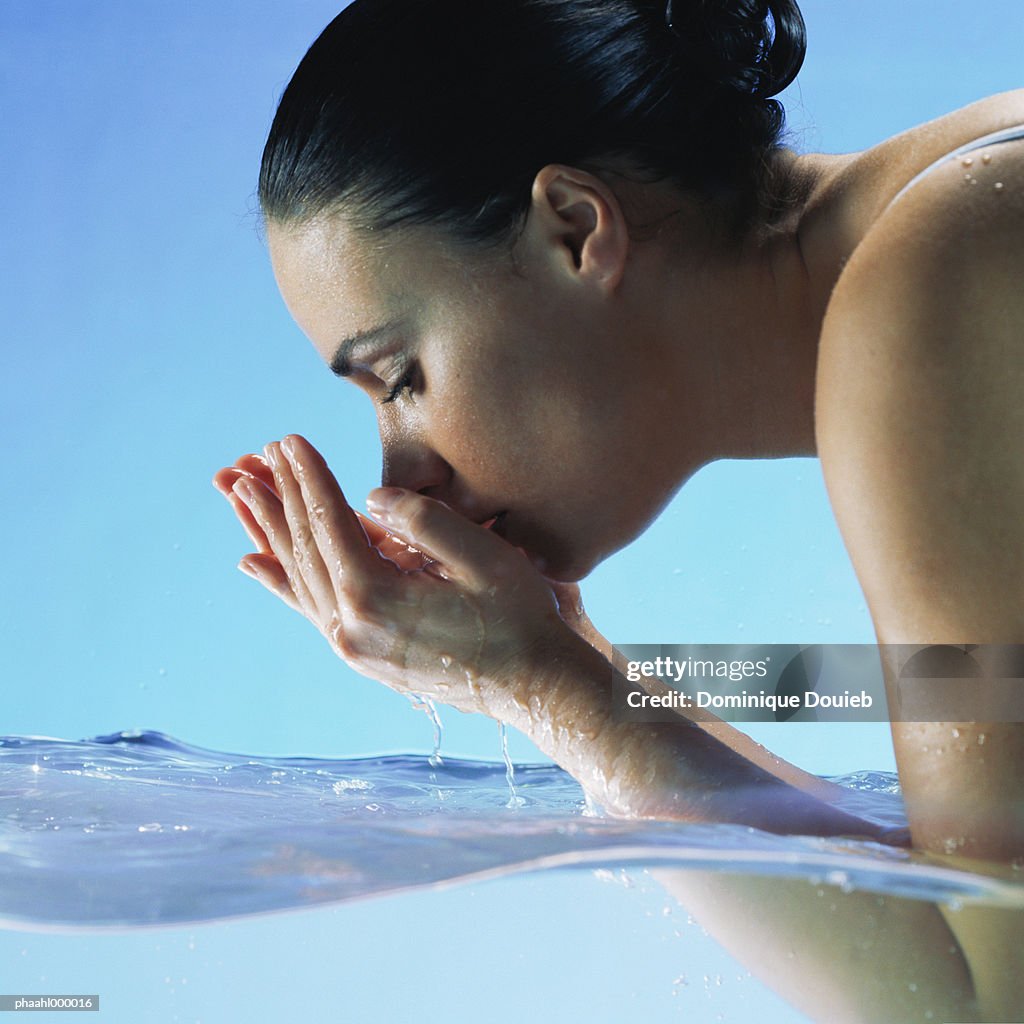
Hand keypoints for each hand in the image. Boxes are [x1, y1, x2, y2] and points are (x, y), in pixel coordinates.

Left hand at [212, 434, 574, 714]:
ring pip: (299, 576)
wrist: (533, 685)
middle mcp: (350, 628)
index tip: (288, 440)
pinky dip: (280, 580)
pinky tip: (253, 561)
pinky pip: (309, 608)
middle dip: (283, 496)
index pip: (330, 523)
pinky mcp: (363, 655)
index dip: (310, 477)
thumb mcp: (480, 557)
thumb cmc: (517, 617)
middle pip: (305, 548)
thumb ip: (421, 520)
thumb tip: (370, 500)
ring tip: (245, 491)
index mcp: (375, 599)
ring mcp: (353, 647)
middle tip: (256, 456)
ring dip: (272, 530)